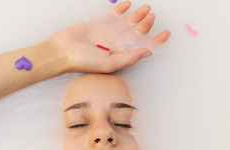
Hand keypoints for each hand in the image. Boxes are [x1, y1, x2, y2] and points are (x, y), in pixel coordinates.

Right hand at [47, 1, 170, 72]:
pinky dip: (122, 9)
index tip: (166, 33)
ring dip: (138, 16)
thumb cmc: (83, 61)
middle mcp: (117, 44)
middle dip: (147, 25)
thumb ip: (129, 57)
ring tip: (146, 9)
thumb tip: (147, 52)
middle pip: (137, 33)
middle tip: (151, 17)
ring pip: (128, 22)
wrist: (63, 51)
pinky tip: (128, 4)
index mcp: (121, 55)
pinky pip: (114, 14)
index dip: (156, 41)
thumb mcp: (110, 63)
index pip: (143, 47)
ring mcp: (109, 33)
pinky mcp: (100, 23)